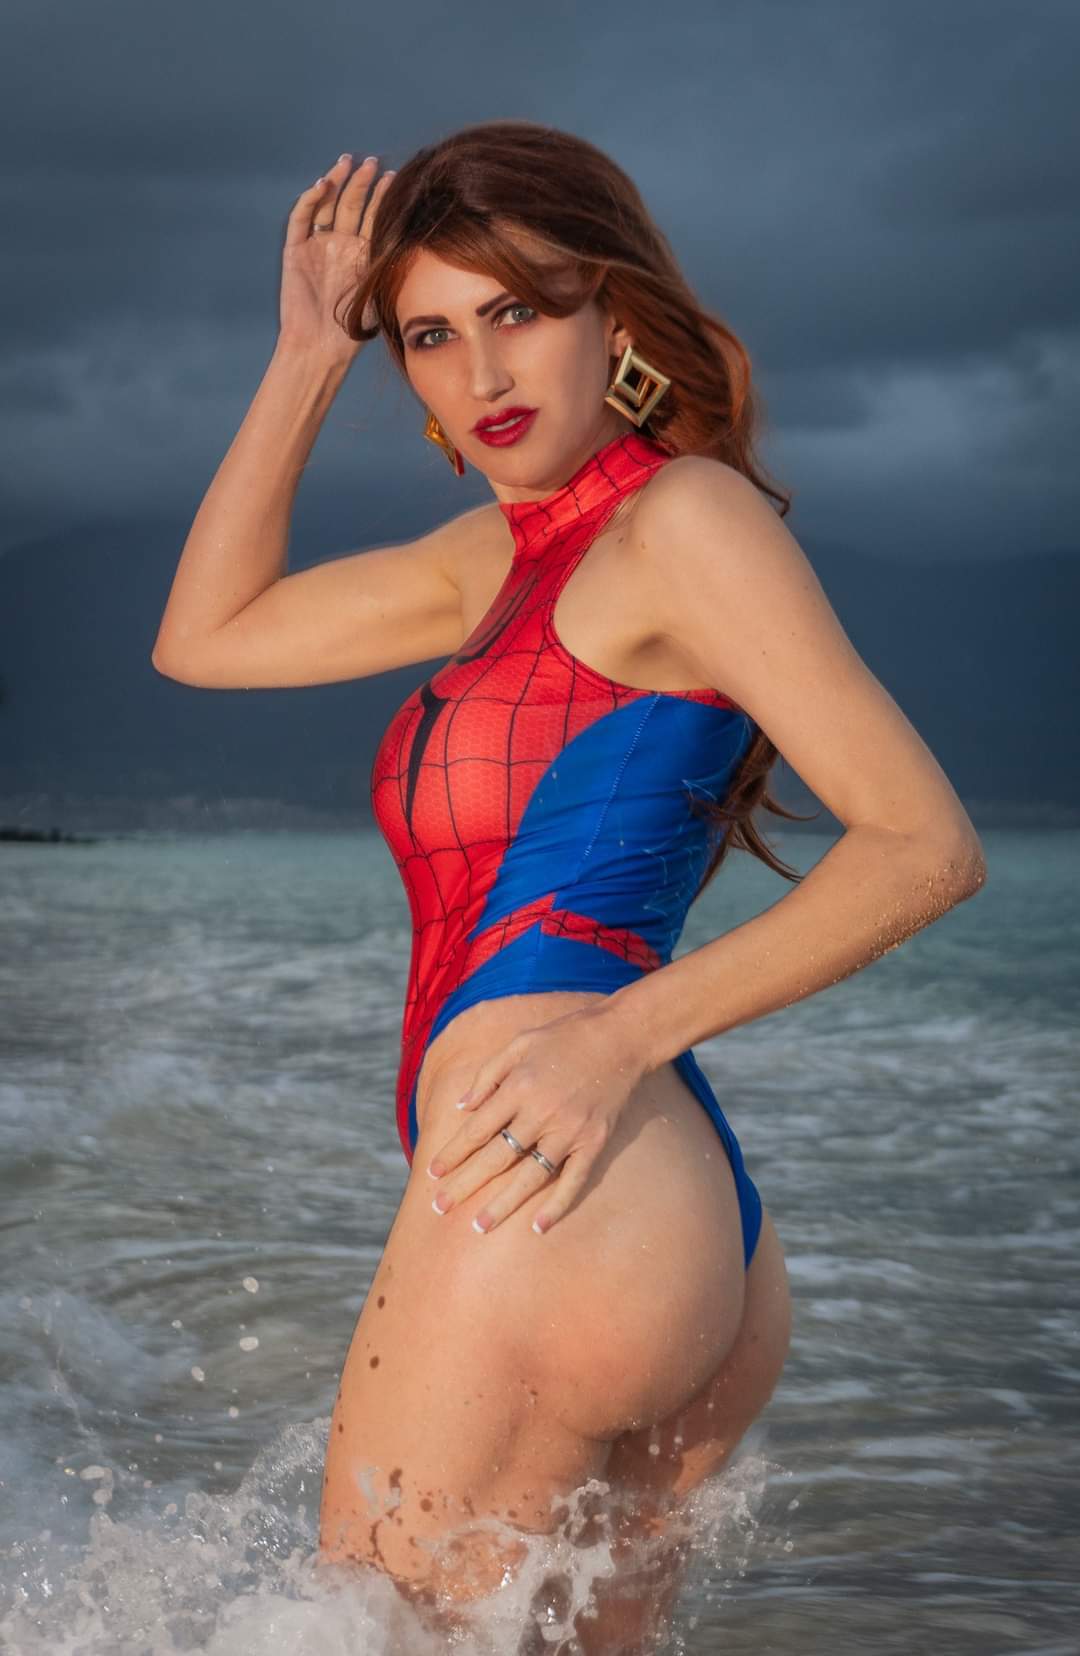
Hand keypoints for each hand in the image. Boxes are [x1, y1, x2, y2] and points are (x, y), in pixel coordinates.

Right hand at [278, 152, 394, 361]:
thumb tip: (419, 232)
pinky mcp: (295, 250)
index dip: (383, 196)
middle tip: (372, 163)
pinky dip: (310, 201)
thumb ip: (394, 260)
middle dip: (361, 182)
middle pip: (351, 204)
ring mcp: (317, 245)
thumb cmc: (354, 327)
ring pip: (327, 205)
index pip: (373, 216)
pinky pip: (301, 219)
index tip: (397, 178)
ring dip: (336, 183)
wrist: (321, 346)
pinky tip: (323, 187)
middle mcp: (340, 245)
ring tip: (348, 163)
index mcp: (363, 254)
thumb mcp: (383, 289)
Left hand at [425, 1004, 646, 1234]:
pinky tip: (538, 1226)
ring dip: (503, 1204)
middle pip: (496, 1157)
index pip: (476, 1130)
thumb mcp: (520, 1042)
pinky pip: (574, 1180)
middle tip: (439, 1207)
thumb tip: (461, 1106)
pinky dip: (557, 1205)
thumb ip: (488, 1075)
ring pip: (530, 1176)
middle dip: (464, 1184)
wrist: (622, 1037)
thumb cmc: (565, 1037)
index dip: (452, 1153)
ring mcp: (569, 1130)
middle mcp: (541, 1112)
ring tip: (479, 1227)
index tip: (432, 1173)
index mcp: (519, 1086)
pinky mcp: (594, 1141)